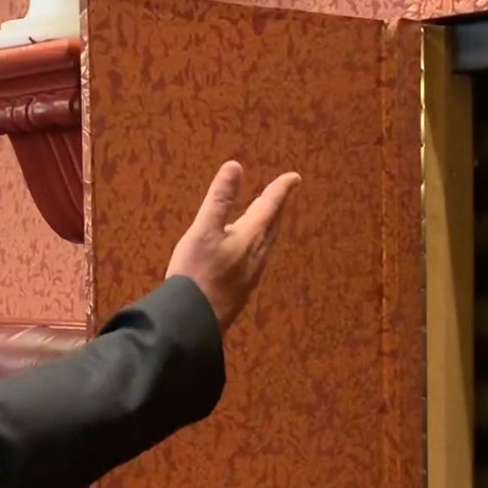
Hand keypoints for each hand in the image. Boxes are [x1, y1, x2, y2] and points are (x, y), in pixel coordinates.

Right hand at [165, 160, 301, 329]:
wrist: (193, 321)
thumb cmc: (195, 273)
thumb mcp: (203, 230)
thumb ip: (219, 199)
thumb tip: (235, 166)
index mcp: (249, 238)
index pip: (270, 207)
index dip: (280, 190)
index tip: (294, 177)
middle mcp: (256, 257)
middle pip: (272, 226)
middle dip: (277, 208)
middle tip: (281, 194)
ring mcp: (250, 276)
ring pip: (266, 244)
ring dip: (269, 227)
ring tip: (266, 219)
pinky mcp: (241, 290)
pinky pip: (257, 260)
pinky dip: (258, 245)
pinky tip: (248, 253)